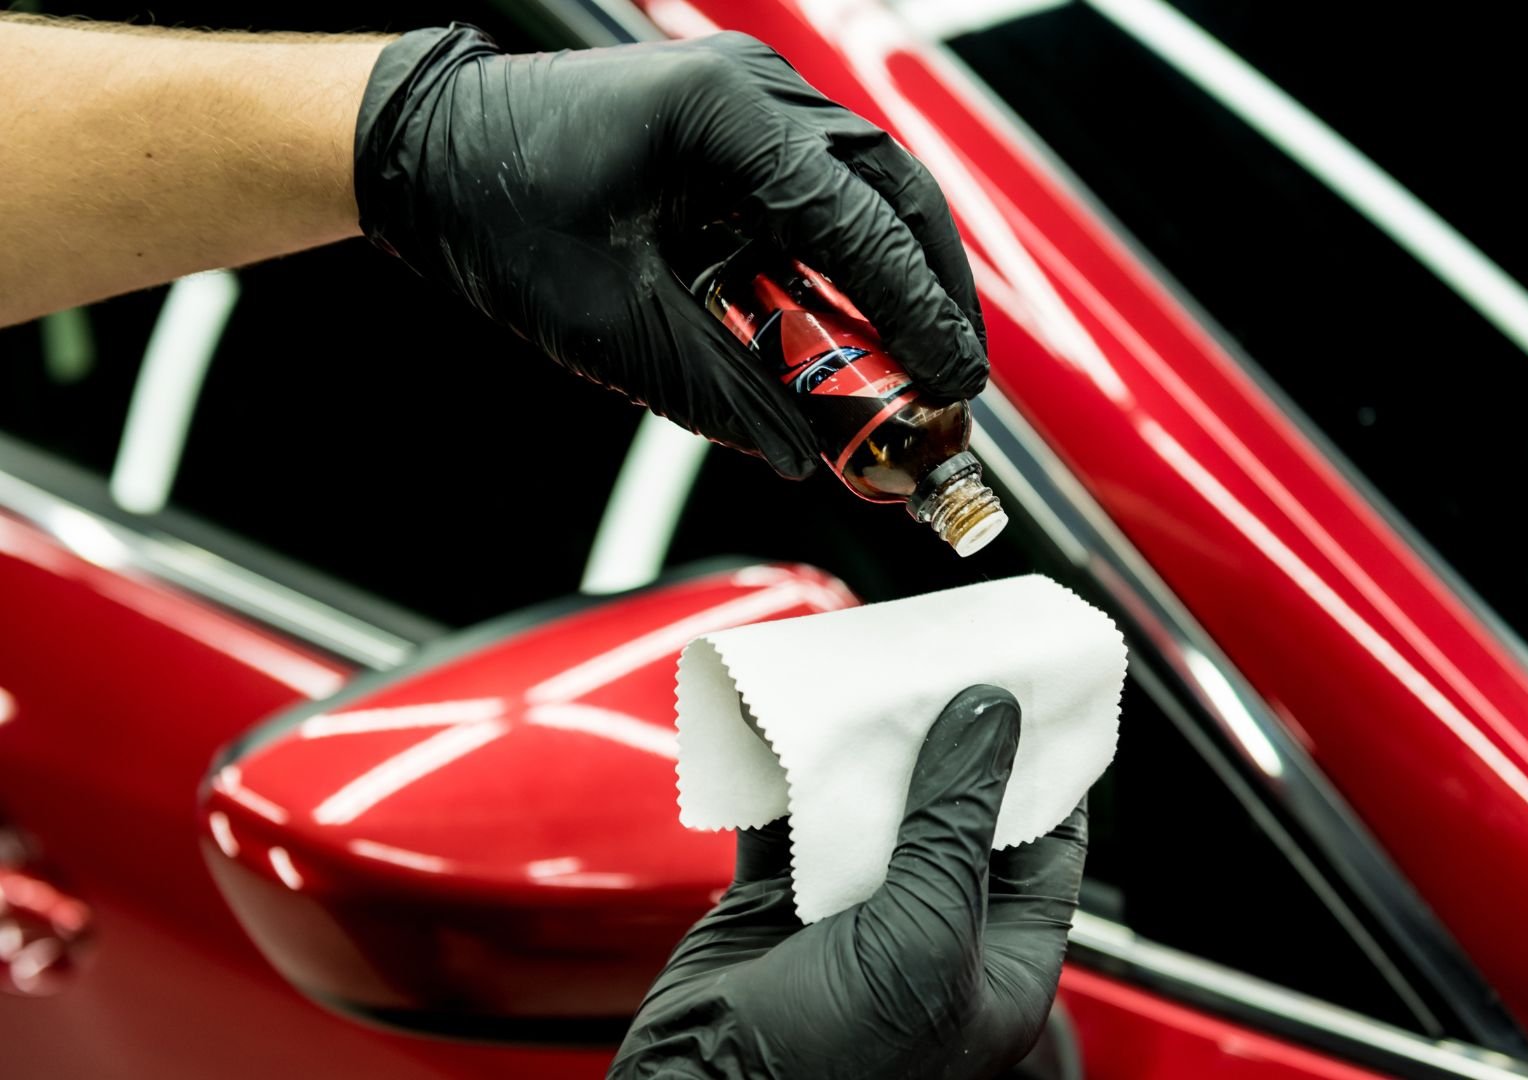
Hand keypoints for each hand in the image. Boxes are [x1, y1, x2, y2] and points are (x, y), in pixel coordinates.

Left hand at [354, 26, 987, 478]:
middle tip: (958, 378)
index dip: (918, 314)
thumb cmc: (495, 212)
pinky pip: (825, 188)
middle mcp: (753, 88)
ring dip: (902, 272)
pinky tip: (859, 317)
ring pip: (872, 186)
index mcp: (721, 117)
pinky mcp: (735, 123)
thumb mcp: (610, 329)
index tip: (955, 383)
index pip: (861, 222)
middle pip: (895, 191)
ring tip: (923, 357)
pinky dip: (854, 255)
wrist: (427, 152)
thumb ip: (721, 395)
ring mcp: (749, 95)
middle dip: (935, 291)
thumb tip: (801, 452)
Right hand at [609, 685, 1087, 1079]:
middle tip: (949, 659)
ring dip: (867, 746)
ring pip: (872, 807)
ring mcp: (853, 918)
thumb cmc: (836, 1064)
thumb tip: (991, 718)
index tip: (1041, 691)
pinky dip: (786, 769)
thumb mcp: (927, 932)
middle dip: (948, 737)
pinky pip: (791, 819)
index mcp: (998, 962)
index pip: (1046, 845)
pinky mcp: (777, 905)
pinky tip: (791, 720)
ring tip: (875, 674)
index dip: (1046, 767)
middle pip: (954, 813)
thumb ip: (957, 822)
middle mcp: (932, 935)